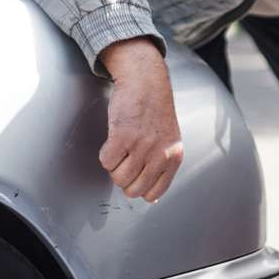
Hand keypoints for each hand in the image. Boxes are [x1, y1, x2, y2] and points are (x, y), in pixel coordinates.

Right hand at [98, 38, 184, 201]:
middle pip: (133, 190)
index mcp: (173, 157)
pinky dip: (105, 154)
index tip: (136, 175)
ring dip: (114, 166)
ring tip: (121, 147)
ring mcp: (141, 146)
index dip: (139, 188)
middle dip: (124, 178)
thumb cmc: (155, 108)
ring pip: (118, 178)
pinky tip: (114, 139)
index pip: (154, 193)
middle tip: (125, 159)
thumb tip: (150, 198)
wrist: (145, 80)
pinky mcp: (122, 136)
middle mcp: (160, 154)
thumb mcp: (169, 139)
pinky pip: (106, 162)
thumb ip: (162, 165)